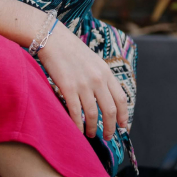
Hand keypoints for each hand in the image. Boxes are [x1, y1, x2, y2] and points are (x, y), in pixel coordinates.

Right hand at [36, 25, 130, 140]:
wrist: (53, 39)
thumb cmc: (72, 51)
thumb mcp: (94, 62)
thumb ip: (102, 78)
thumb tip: (107, 98)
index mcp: (106, 72)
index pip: (121, 99)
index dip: (124, 116)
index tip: (123, 127)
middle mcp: (98, 79)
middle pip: (110, 110)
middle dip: (111, 127)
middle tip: (109, 137)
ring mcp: (83, 84)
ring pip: (93, 114)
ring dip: (93, 128)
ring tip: (91, 135)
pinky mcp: (68, 87)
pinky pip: (76, 112)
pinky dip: (78, 125)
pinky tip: (78, 131)